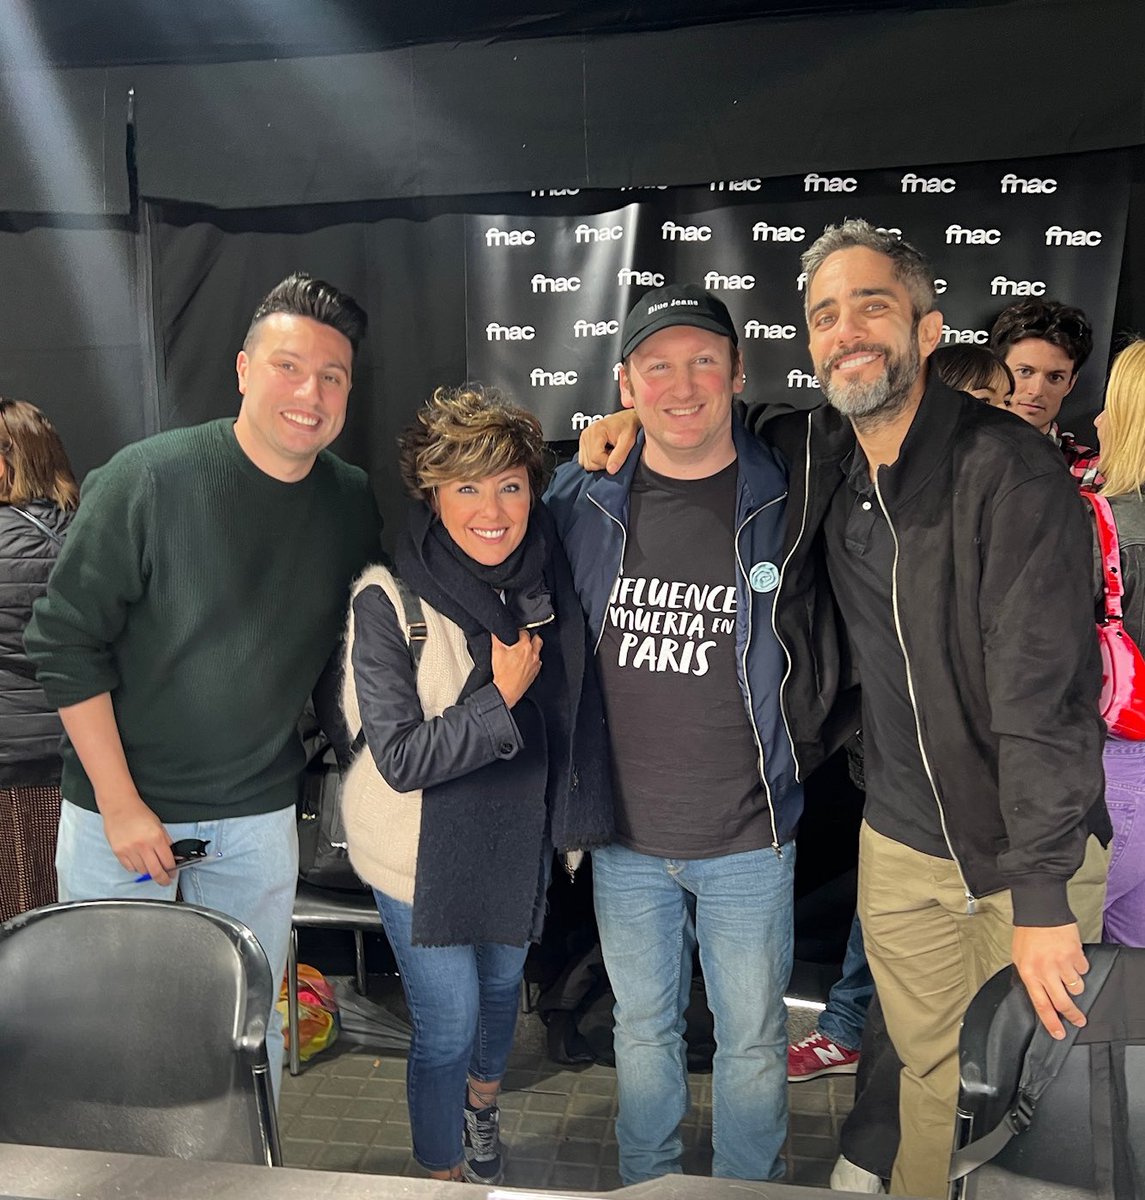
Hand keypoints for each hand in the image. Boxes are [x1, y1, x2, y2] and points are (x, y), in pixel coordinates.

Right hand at [101, 798, 175, 884]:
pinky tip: (139, 861)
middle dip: (162, 879)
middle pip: (155, 871)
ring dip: (148, 871)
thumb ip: (166, 842)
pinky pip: (129, 868)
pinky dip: (135, 867)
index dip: (172, 870)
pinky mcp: (119, 852)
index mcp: (156, 837)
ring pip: (142, 871)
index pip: (167, 862)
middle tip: (165, 880)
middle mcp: (143, 845)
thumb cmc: (139, 813)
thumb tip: (173, 857)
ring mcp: (130, 850)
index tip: (173, 873)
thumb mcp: (159, 826)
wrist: (119, 807)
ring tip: (150, 864)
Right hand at [492, 630, 542, 708]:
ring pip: (538, 651)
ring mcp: (535, 664)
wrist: (506, 691)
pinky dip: (533, 660)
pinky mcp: (535, 672)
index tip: (516, 633)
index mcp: (525, 646)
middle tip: (523, 638)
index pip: (525, 632)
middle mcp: (533, 654)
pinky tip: (525, 661)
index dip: (519, 631)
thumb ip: (497, 638)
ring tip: (524, 650)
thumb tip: (496, 631)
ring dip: (532, 649)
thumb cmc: (502, 674)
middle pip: (537, 639)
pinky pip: (537, 662)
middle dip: (531, 637)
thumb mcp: (496, 652)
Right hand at [578, 410, 640, 473]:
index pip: (595, 458)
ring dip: (599, 462)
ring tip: (609, 451)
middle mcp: (587, 434)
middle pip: (589, 462)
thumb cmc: (629, 426)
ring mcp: (583, 438)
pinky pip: (584, 460)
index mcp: (596, 431)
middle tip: (614, 453)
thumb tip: (611, 470)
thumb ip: (619, 455)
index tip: (617, 456)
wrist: (627, 419)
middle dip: (603, 463)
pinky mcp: (583, 442)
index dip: (608, 463)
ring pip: (585, 463)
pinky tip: (604, 452)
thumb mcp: (629, 441)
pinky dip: (594, 460)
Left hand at [1012, 923, 1089, 1039]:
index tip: (1058, 1033)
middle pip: (1063, 1003)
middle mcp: (1046, 971)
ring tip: (1067, 972)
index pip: (1041, 1005)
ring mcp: (1062, 963)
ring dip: (1074, 984)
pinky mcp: (1076, 955)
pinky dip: (1079, 967)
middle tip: (1079, 1021)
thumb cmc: (1027, 932)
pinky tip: (1071, 957)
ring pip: (1076, 988)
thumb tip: (1039, 992)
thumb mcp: (1019, 956)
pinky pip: (1083, 970)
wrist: (1040, 910)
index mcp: (1029, 972)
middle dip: (1073, 1016)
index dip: (1051, 1022)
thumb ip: (1029, 975)